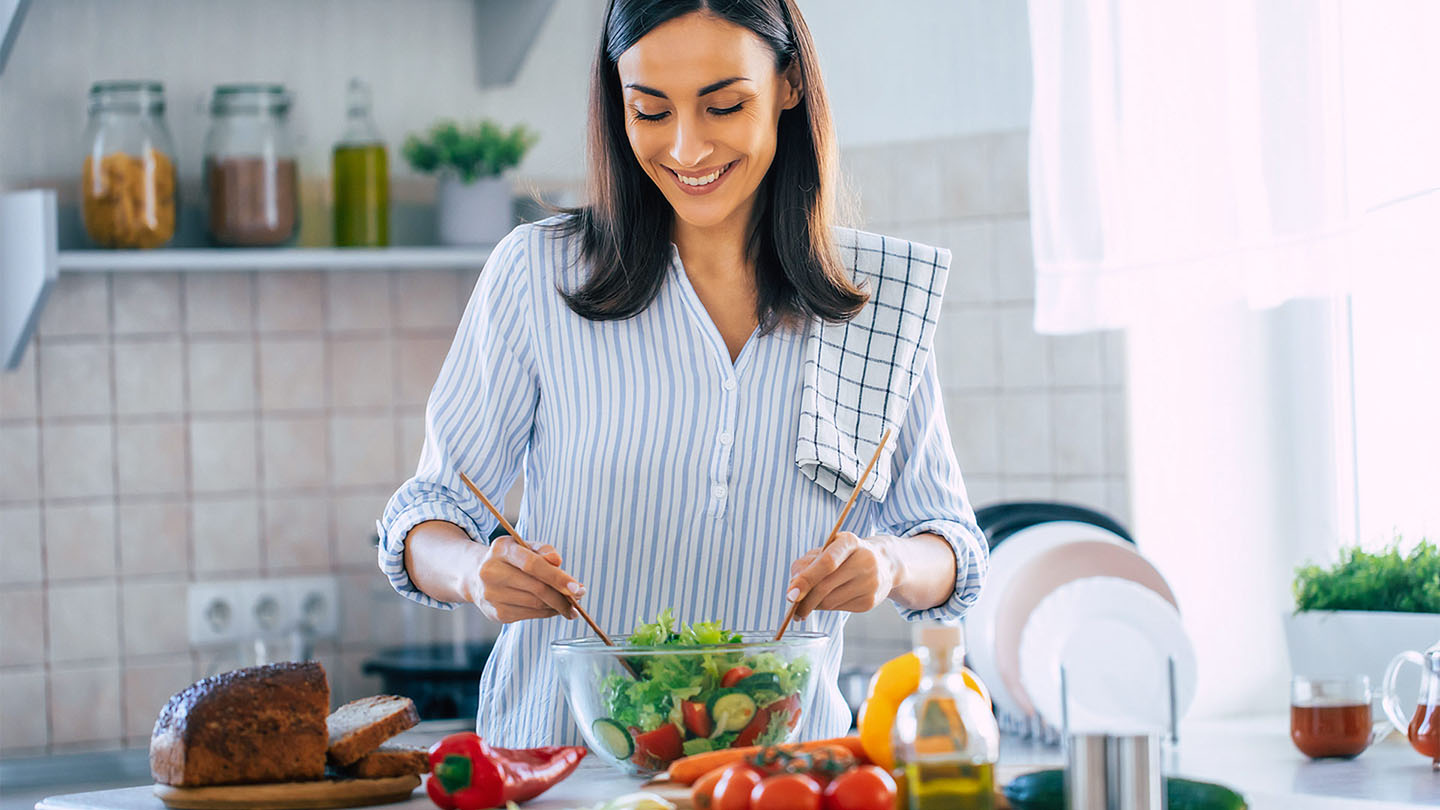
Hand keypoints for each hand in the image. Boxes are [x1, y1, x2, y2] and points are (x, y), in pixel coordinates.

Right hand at [470, 535, 584, 622]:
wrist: (474, 575)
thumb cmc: (508, 558)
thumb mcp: (523, 546)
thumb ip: (543, 550)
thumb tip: (558, 561)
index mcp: (501, 550)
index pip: (533, 564)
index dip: (558, 577)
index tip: (578, 588)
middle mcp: (491, 572)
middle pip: (537, 588)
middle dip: (563, 596)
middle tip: (580, 598)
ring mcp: (491, 595)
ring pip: (535, 604)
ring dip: (557, 606)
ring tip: (570, 606)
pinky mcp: (495, 613)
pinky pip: (529, 615)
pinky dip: (546, 613)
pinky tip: (553, 609)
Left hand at [786, 532, 898, 620]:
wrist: (884, 564)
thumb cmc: (846, 556)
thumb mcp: (827, 549)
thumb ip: (806, 563)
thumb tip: (793, 586)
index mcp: (850, 542)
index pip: (826, 562)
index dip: (806, 579)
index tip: (790, 594)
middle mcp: (864, 561)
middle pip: (825, 586)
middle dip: (804, 600)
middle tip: (792, 608)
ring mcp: (870, 583)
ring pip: (830, 601)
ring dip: (813, 605)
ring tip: (807, 603)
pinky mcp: (870, 601)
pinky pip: (839, 609)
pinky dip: (827, 607)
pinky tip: (828, 600)